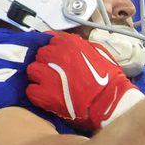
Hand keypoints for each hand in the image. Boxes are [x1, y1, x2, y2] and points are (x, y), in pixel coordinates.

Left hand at [26, 32, 142, 132]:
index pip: (50, 41)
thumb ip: (81, 46)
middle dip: (46, 64)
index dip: (54, 52)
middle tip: (56, 74)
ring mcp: (48, 74)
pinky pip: (31, 90)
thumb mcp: (99, 52)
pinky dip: (37, 94)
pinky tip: (48, 97)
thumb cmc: (110, 79)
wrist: (113, 103)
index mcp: (68, 44)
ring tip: (50, 86)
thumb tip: (70, 44)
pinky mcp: (44, 93)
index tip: (58, 60)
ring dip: (39, 78)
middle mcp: (55, 55)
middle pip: (40, 55)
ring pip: (32, 70)